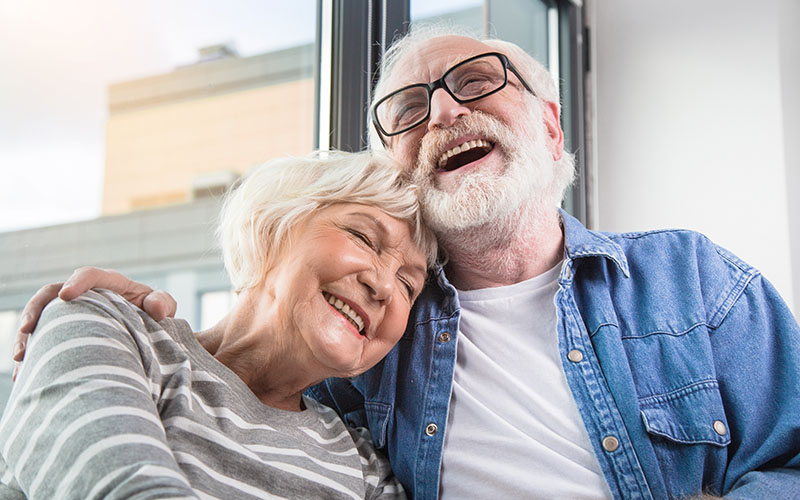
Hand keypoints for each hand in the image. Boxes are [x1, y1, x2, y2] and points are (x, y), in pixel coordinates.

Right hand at [13, 266, 176, 378]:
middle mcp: (85, 295)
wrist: (148, 331)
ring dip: (27, 337)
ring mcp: (71, 313)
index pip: (90, 275)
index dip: (77, 282)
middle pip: (51, 294)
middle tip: (27, 331)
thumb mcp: (163, 306)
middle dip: (36, 311)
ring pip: (42, 319)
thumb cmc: (154, 315)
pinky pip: (43, 342)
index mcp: (110, 284)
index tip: (67, 295)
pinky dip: (33, 357)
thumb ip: (163, 303)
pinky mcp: (64, 333)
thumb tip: (156, 309)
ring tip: (21, 360)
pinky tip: (25, 377)